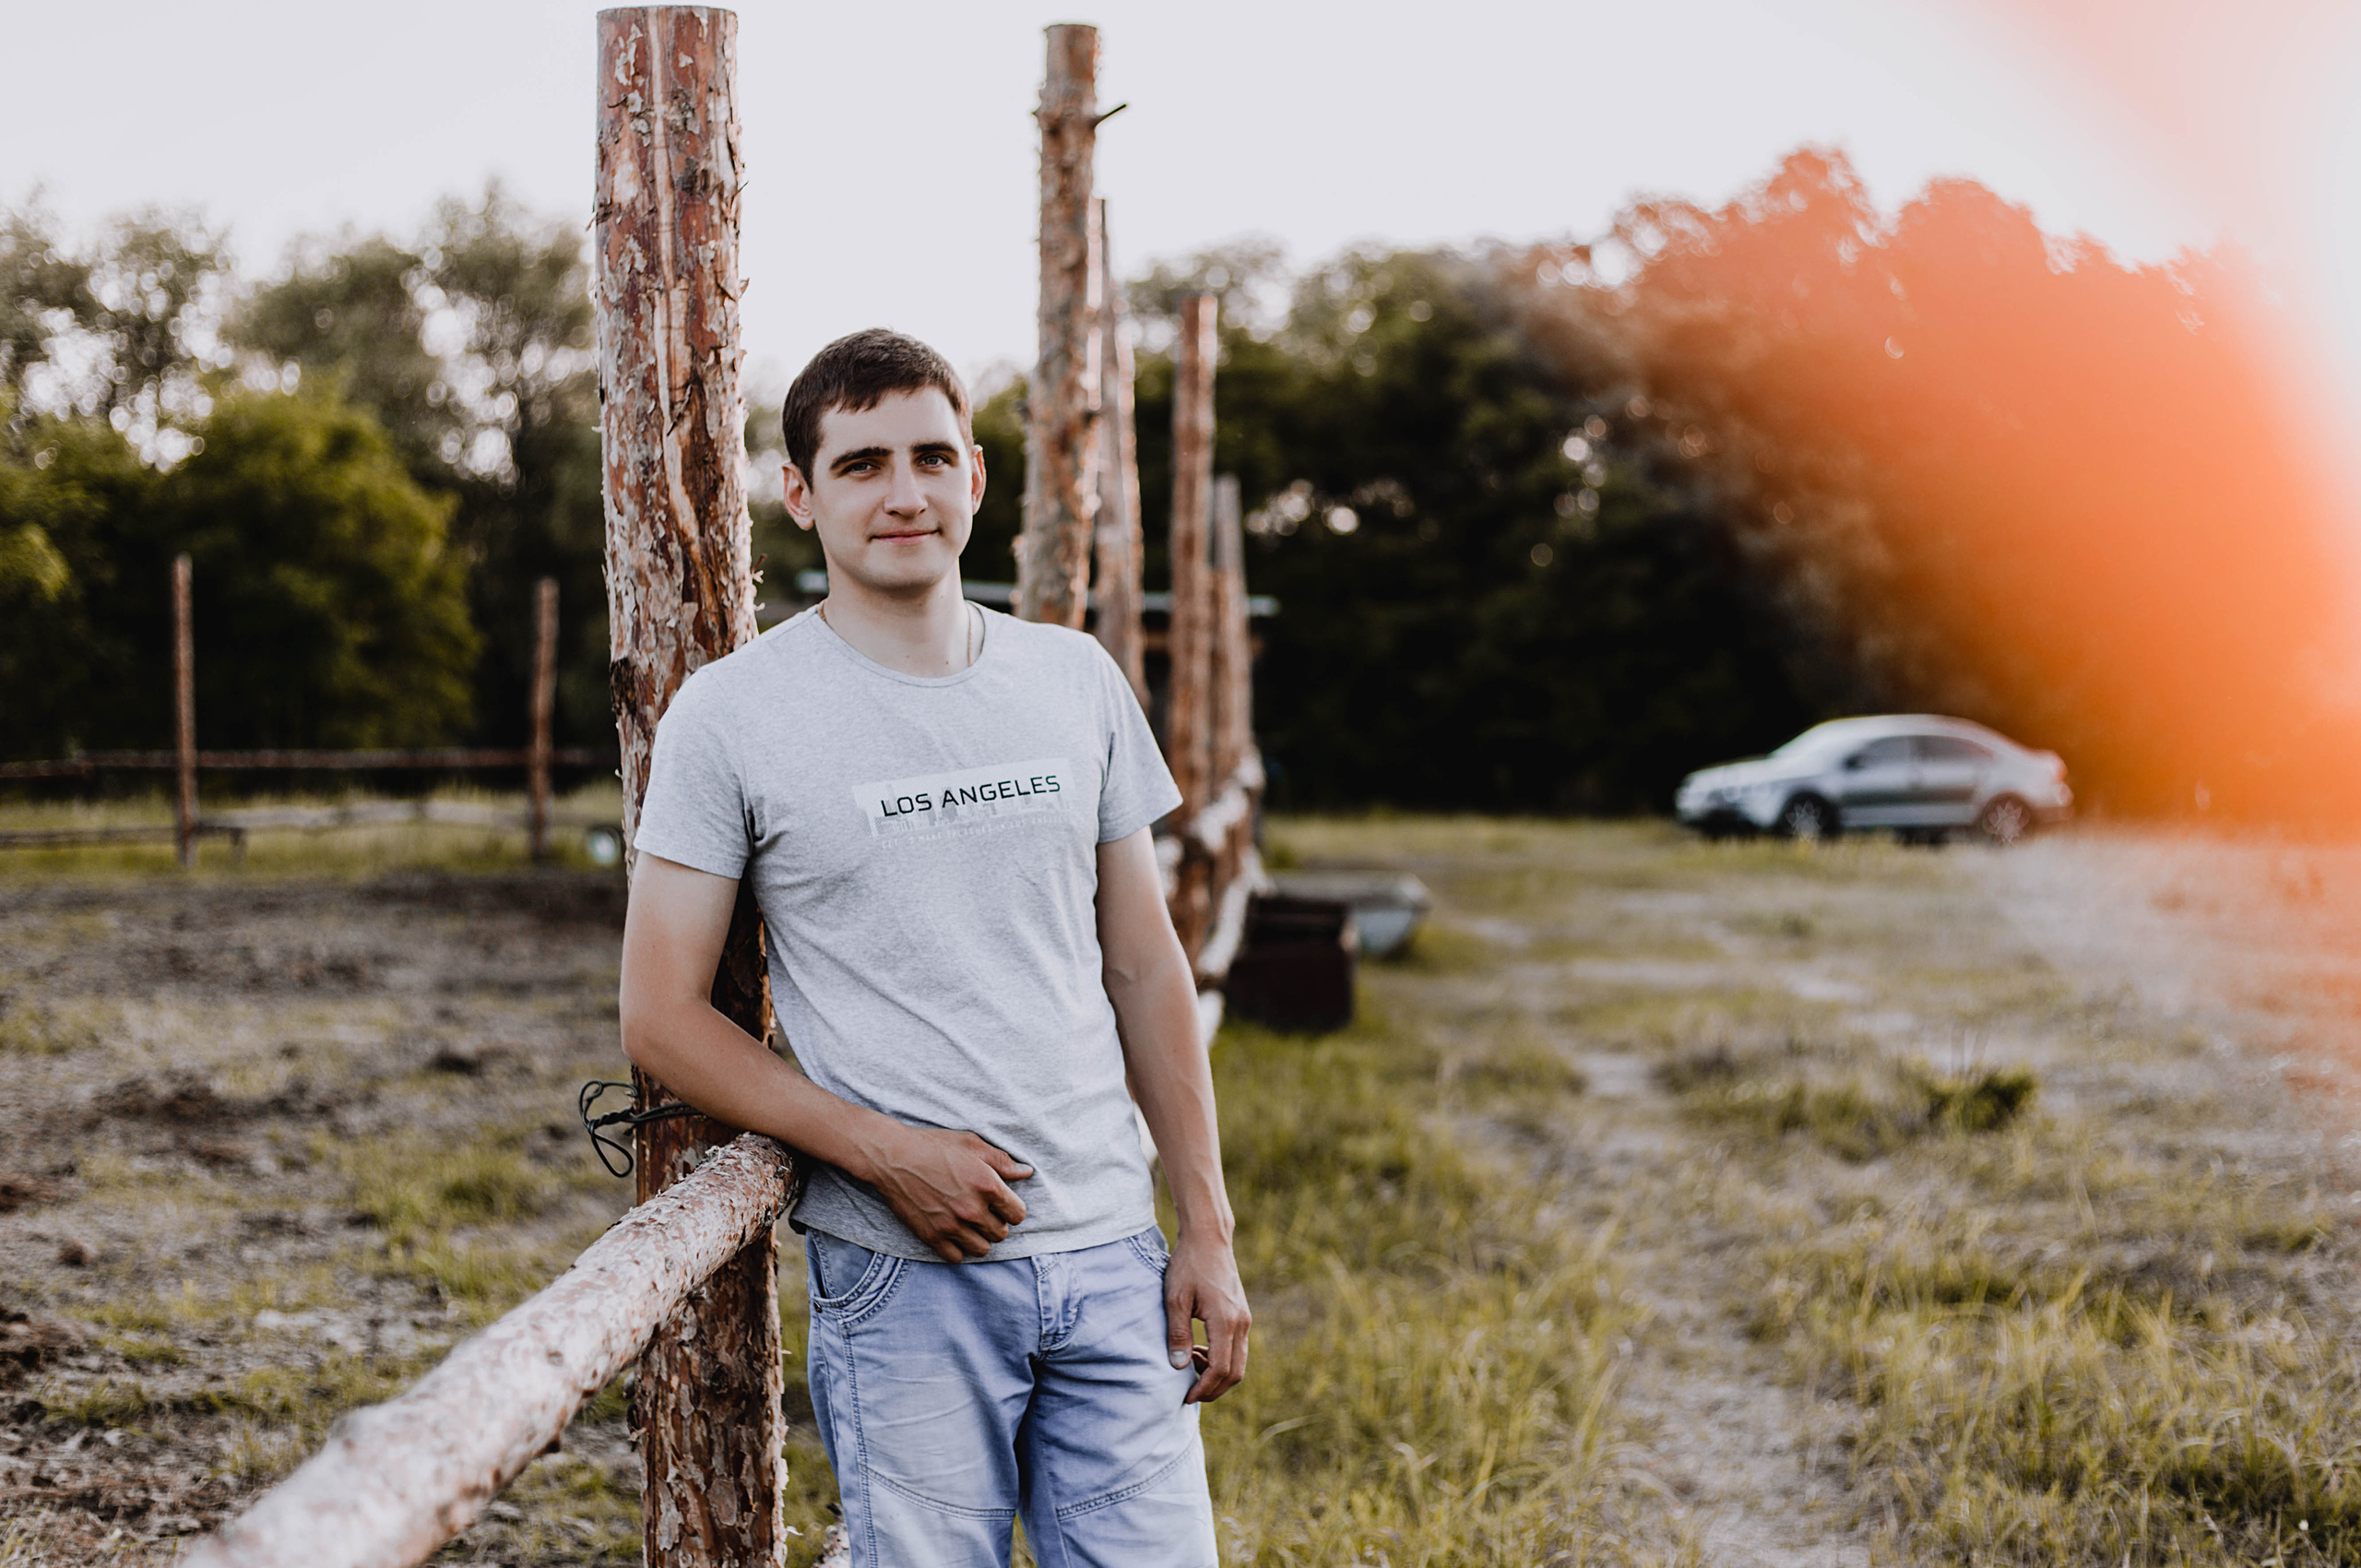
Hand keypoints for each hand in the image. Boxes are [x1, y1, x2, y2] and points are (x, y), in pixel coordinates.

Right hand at [862, 1125, 1031, 1261]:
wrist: (892, 1156)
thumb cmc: (933, 1146)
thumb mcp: (971, 1144)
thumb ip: (1002, 1161)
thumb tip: (1026, 1172)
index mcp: (988, 1185)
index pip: (1018, 1214)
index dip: (1012, 1209)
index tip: (1001, 1204)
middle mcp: (972, 1209)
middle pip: (1001, 1233)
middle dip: (995, 1223)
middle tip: (982, 1211)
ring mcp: (951, 1226)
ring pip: (982, 1249)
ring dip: (979, 1238)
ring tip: (969, 1224)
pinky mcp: (931, 1236)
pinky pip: (956, 1257)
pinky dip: (957, 1249)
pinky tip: (953, 1233)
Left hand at [1164, 1228, 1249, 1402]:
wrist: (1208, 1239)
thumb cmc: (1188, 1265)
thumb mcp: (1175, 1299)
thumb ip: (1178, 1334)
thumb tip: (1178, 1367)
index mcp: (1226, 1321)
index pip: (1220, 1369)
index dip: (1203, 1388)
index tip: (1185, 1397)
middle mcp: (1241, 1323)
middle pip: (1235, 1373)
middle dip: (1214, 1389)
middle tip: (1190, 1392)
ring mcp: (1244, 1319)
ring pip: (1239, 1363)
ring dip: (1217, 1374)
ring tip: (1191, 1365)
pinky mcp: (1242, 1315)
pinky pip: (1237, 1348)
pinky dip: (1221, 1359)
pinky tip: (1199, 1351)